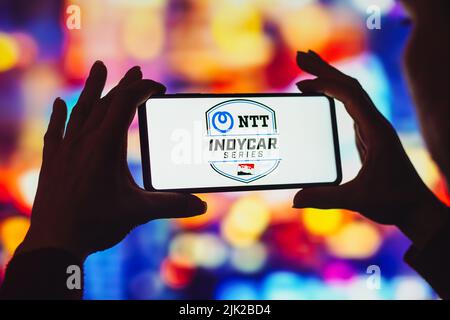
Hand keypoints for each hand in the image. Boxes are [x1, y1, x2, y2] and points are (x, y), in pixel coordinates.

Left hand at [17, 61, 206, 259]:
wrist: (54, 242)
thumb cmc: (96, 225)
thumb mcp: (138, 213)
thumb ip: (171, 205)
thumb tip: (201, 206)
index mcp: (105, 146)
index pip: (125, 104)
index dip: (142, 90)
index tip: (158, 88)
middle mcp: (83, 141)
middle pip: (104, 101)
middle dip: (123, 84)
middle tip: (136, 70)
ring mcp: (65, 149)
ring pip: (80, 110)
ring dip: (92, 89)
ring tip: (99, 69)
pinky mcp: (53, 161)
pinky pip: (56, 130)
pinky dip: (59, 115)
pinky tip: (59, 104)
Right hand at [293, 50, 447, 247]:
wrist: (416, 208)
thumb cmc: (393, 201)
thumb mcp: (357, 199)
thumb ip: (324, 198)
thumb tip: (295, 200)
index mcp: (375, 131)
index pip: (350, 95)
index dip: (325, 84)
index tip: (301, 82)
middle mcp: (375, 124)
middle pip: (350, 85)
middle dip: (325, 69)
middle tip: (301, 55)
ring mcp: (373, 128)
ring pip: (351, 93)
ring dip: (330, 78)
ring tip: (308, 68)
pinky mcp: (369, 135)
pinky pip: (350, 105)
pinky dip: (334, 94)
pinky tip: (323, 93)